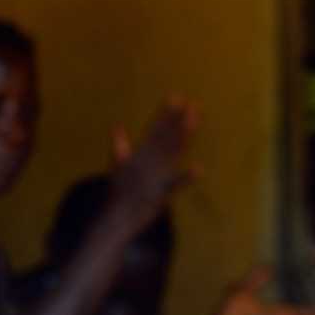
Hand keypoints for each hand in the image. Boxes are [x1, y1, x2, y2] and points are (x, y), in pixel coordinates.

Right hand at [108, 97, 198, 229]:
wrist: (116, 216)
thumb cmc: (118, 191)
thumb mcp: (116, 166)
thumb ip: (119, 146)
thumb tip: (116, 126)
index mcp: (138, 155)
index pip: (155, 130)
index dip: (166, 113)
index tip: (176, 97)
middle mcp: (147, 162)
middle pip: (165, 137)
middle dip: (178, 120)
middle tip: (191, 103)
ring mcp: (154, 177)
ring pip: (171, 153)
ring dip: (183, 137)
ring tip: (194, 121)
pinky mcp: (160, 195)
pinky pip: (173, 186)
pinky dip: (185, 178)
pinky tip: (199, 169)